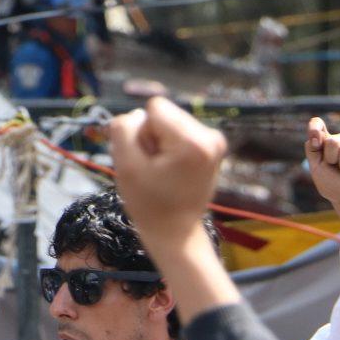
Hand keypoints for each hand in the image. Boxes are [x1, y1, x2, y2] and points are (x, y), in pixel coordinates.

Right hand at [106, 97, 226, 247]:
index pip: (154, 108)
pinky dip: (171, 147)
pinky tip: (172, 170)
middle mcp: (211, 136)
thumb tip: (138, 115)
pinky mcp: (213, 146)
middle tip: (153, 168)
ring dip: (160, 142)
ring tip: (162, 171)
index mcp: (193, 141)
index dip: (142, 132)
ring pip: (170, 121)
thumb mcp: (125, 165)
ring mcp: (215, 141)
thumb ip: (123, 129)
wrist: (175, 231)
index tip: (148, 160)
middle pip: (164, 113)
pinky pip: (179, 130)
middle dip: (152, 136)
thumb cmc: (149, 203)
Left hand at [307, 117, 339, 211]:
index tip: (315, 139)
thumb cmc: (331, 184)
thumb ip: (312, 151)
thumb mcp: (316, 168)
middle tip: (336, 167)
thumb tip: (314, 136)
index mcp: (323, 142)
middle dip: (331, 158)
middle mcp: (339, 140)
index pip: (317, 124)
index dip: (315, 127)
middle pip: (332, 140)